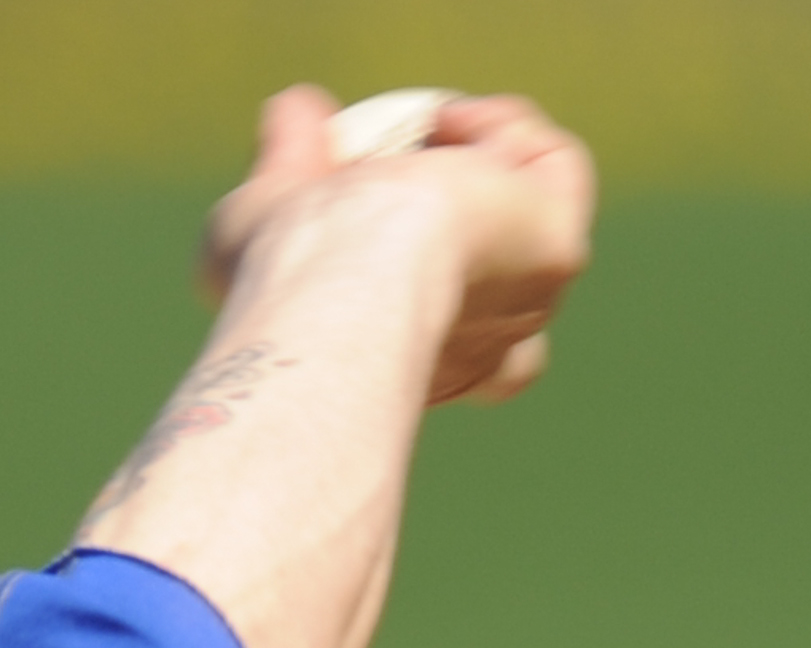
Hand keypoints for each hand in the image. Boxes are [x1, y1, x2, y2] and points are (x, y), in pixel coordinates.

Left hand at [201, 86, 596, 405]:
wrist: (340, 277)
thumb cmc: (285, 277)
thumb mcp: (256, 216)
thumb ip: (283, 165)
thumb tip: (296, 111)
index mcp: (416, 371)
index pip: (463, 360)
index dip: (435, 283)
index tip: (385, 222)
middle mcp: (481, 357)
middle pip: (507, 284)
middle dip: (474, 211)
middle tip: (412, 169)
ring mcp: (526, 306)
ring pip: (537, 213)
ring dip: (487, 154)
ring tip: (430, 130)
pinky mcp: (554, 251)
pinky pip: (554, 169)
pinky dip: (505, 128)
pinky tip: (448, 121)